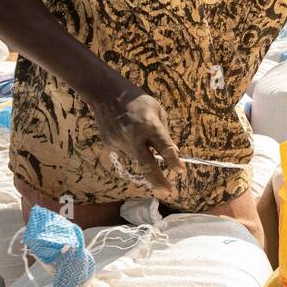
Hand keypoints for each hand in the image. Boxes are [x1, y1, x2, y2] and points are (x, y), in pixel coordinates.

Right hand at [85, 75, 185, 194]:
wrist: (105, 94)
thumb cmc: (137, 101)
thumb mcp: (158, 110)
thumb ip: (165, 132)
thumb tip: (173, 153)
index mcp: (149, 125)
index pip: (165, 148)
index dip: (174, 161)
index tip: (181, 171)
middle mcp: (134, 136)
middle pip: (148, 165)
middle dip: (159, 181)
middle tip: (168, 192)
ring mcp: (119, 142)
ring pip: (137, 158)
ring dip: (143, 155)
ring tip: (137, 134)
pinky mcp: (110, 145)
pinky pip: (125, 153)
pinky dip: (131, 148)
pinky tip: (126, 133)